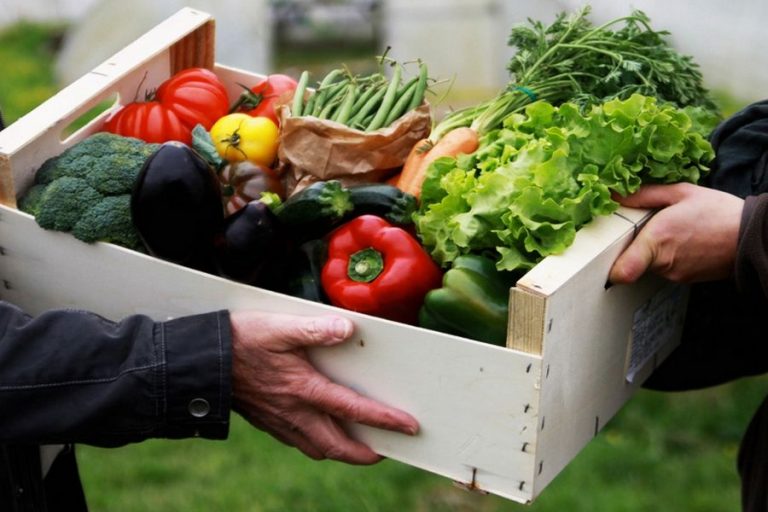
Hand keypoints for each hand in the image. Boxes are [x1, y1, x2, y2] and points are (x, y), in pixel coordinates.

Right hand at [229, 311, 418, 464]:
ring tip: (359, 445)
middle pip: (337, 446)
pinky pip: (299, 443)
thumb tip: (348, 330)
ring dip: (341, 451)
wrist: (200, 362)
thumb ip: (316, 328)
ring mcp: (279, 421)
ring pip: (318, 449)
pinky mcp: (266, 422)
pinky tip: (321, 431)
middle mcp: (294, 413)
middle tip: (385, 451)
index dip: (384, 419)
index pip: (353, 409)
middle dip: (365, 454)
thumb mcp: (280, 326)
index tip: (409, 428)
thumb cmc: (240, 340)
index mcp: (304, 389)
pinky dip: (317, 444)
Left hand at [609, 183, 743, 283]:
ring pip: (648, 265)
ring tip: (671, 233)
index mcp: (657, 239)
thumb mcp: (680, 193)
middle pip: (631, 262)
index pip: (623, 271)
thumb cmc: (719, 212)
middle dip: (632, 247)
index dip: (610, 268)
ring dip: (652, 251)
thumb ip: (644, 195)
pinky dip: (667, 257)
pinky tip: (683, 242)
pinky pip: (665, 269)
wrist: (752, 236)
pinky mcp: (684, 280)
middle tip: (642, 230)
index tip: (604, 256)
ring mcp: (674, 274)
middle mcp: (662, 262)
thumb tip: (615, 194)